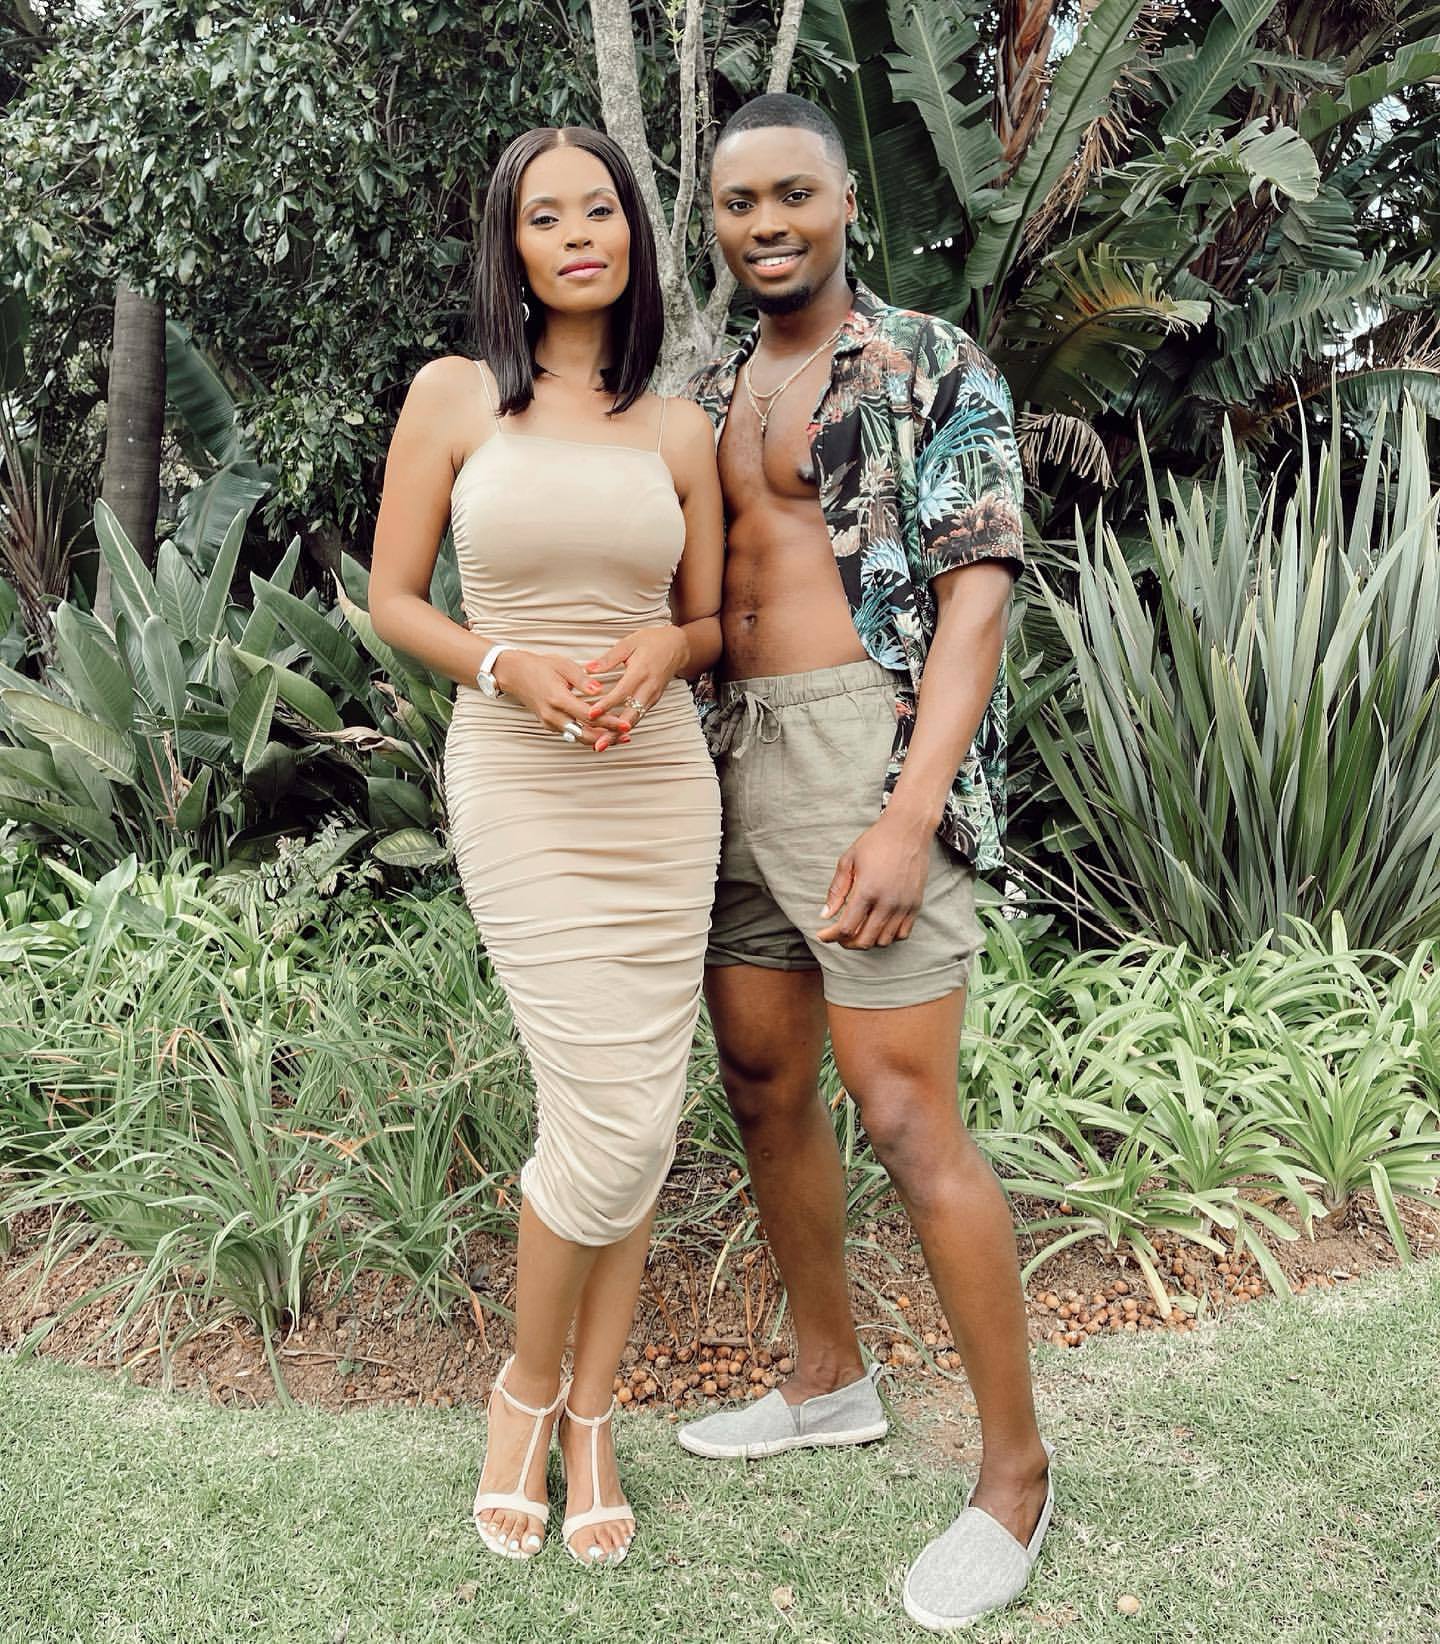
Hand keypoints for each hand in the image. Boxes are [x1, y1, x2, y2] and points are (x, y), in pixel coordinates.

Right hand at [491, 648, 627, 746]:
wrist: (514, 674)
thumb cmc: (539, 666)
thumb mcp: (563, 665)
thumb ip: (583, 679)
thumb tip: (600, 689)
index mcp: (557, 699)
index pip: (589, 716)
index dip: (609, 722)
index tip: (625, 724)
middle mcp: (553, 715)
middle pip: (585, 733)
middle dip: (607, 736)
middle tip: (626, 735)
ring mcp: (549, 722)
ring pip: (578, 737)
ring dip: (598, 739)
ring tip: (618, 737)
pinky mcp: (549, 725)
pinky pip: (571, 734)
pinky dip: (587, 735)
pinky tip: (601, 732)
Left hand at [581, 626, 689, 746]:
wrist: (677, 646)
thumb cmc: (652, 641)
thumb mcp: (629, 643)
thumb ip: (609, 658)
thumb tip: (588, 668)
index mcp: (641, 672)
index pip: (622, 693)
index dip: (606, 705)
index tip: (591, 714)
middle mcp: (649, 688)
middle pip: (631, 715)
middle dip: (613, 732)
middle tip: (598, 745)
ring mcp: (652, 697)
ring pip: (635, 720)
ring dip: (619, 734)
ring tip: (602, 744)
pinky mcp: (653, 700)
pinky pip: (638, 716)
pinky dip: (626, 727)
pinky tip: (613, 735)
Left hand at [816, 810, 932, 947]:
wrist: (908, 830)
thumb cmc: (876, 842)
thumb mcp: (848, 861)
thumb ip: (836, 891)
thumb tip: (825, 915)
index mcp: (867, 890)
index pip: (846, 928)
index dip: (831, 936)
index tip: (823, 935)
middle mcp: (887, 902)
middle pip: (864, 941)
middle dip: (846, 943)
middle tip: (838, 936)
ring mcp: (904, 905)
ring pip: (883, 941)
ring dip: (867, 941)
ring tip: (858, 930)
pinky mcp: (916, 905)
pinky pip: (902, 934)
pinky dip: (888, 937)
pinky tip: (878, 927)